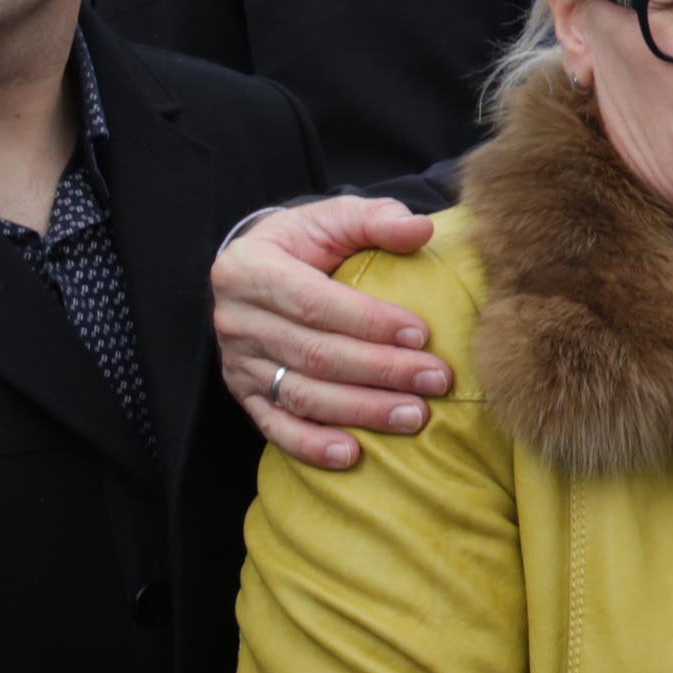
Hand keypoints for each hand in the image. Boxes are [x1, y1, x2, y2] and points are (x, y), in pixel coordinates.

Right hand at [214, 198, 445, 469]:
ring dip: (361, 411)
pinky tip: (352, 455)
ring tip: (414, 416)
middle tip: (436, 380)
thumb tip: (420, 230)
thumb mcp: (334, 216)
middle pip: (315, 354)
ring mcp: (238, 363)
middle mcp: (236, 320)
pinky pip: (276, 426)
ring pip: (302, 394)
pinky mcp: (244, 394)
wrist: (259, 265)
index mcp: (250, 269)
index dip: (369, 321)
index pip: (314, 302)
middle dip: (381, 370)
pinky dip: (313, 445)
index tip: (422, 334)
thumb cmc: (307, 240)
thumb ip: (376, 219)